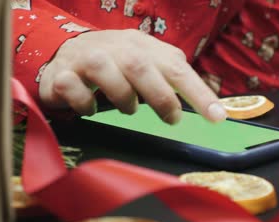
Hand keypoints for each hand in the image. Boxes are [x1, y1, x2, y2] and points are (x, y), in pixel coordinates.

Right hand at [39, 29, 226, 123]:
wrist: (66, 52)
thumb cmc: (116, 64)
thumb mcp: (147, 63)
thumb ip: (172, 77)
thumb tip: (208, 101)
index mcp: (142, 46)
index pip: (176, 66)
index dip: (198, 92)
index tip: (217, 116)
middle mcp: (115, 47)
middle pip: (141, 66)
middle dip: (161, 97)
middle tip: (172, 118)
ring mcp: (86, 58)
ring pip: (106, 73)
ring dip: (123, 99)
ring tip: (129, 109)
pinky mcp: (61, 74)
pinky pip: (73, 89)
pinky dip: (85, 104)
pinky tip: (91, 108)